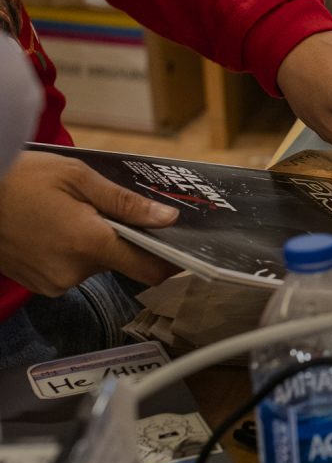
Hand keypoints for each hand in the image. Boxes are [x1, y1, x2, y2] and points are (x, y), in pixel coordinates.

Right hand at [0, 151, 179, 296]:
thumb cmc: (18, 179)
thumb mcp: (77, 177)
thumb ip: (125, 203)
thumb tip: (166, 220)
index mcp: (89, 244)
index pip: (147, 268)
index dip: (168, 260)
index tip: (182, 251)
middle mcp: (73, 272)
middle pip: (118, 260)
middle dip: (119, 236)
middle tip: (103, 207)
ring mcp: (52, 282)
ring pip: (93, 264)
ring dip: (92, 242)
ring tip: (69, 213)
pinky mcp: (37, 285)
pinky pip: (69, 269)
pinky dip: (70, 250)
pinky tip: (53, 227)